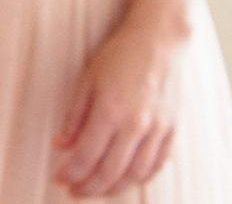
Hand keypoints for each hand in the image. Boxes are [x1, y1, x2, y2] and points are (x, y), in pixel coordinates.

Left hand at [55, 13, 186, 196]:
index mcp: (110, 112)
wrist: (159, 41)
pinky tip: (125, 180)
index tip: (59, 179)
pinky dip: (140, 179)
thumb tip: (60, 146)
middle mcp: (136, 126)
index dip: (72, 173)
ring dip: (114, 188)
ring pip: (135, 175)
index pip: (87, 156)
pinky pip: (156, 165)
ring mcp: (157, 130)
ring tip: (97, 190)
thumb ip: (74, 116)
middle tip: (75, 191)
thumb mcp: (87, 80)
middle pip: (110, 172)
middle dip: (90, 187)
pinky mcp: (172, 131)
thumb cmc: (119, 56)